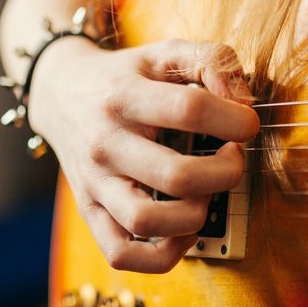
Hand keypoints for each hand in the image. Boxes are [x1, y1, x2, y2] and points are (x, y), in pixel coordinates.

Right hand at [29, 36, 259, 272]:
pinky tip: (184, 227)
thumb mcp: (165, 52)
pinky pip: (123, 254)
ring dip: (196, 214)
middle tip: (232, 158)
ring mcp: (95, 183)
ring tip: (205, 192)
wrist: (60, 94)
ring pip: (148, 222)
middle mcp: (106, 143)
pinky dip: (164, 254)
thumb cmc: (125, 76)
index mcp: (125, 97)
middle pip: (177, 176)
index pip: (190, 110)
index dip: (236, 120)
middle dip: (226, 172)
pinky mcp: (90, 212)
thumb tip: (242, 101)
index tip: (247, 124)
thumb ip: (212, 59)